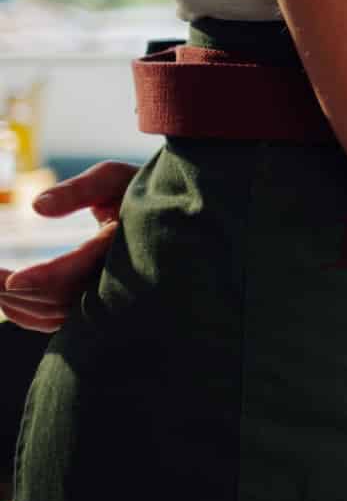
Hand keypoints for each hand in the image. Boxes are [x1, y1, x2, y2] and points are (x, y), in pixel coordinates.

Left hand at [2, 161, 139, 332]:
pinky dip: (28, 314)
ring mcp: (110, 299)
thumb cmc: (143, 191)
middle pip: (55, 300)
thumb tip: (36, 207)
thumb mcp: (114, 178)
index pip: (77, 274)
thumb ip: (78, 189)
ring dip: (15, 303)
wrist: (176, 221)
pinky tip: (8, 298)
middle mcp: (118, 282)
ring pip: (53, 316)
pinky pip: (59, 322)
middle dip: (11, 291)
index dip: (41, 279)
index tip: (8, 278)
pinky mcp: (100, 307)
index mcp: (124, 248)